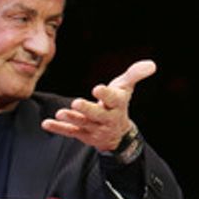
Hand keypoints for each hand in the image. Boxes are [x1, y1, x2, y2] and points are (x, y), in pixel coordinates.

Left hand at [41, 59, 155, 150]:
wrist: (117, 135)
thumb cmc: (118, 104)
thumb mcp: (126, 88)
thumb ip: (135, 74)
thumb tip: (151, 64)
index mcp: (116, 105)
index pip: (113, 99)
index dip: (105, 94)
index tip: (97, 88)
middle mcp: (106, 119)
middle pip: (97, 115)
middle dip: (87, 110)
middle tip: (76, 103)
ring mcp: (93, 128)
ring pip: (82, 124)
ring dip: (71, 119)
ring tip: (60, 113)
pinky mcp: (82, 134)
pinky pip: (69, 132)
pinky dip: (58, 128)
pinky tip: (46, 123)